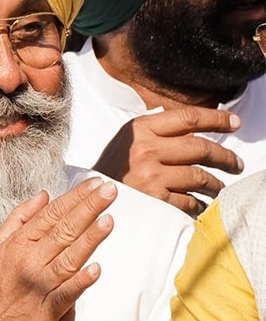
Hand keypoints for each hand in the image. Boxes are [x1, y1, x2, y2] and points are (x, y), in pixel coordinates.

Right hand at [0, 178, 114, 320]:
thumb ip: (19, 219)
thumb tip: (43, 195)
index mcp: (17, 245)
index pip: (51, 215)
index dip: (75, 198)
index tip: (95, 184)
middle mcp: (27, 261)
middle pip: (63, 231)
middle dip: (88, 209)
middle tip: (109, 191)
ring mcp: (38, 285)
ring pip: (68, 258)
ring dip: (89, 239)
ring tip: (108, 220)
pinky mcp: (46, 310)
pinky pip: (66, 294)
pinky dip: (80, 282)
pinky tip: (95, 269)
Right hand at [92, 106, 241, 215]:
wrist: (85, 200)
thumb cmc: (111, 169)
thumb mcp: (127, 141)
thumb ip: (157, 131)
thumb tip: (197, 126)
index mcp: (139, 129)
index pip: (189, 117)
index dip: (217, 119)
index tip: (235, 123)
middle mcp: (145, 150)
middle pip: (200, 147)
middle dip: (225, 157)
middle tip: (236, 164)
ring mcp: (149, 176)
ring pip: (199, 176)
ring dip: (215, 183)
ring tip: (219, 186)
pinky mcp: (153, 200)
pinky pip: (188, 201)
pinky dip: (199, 204)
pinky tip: (201, 203)